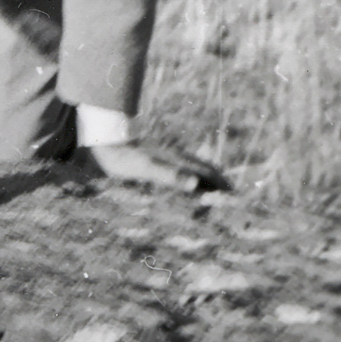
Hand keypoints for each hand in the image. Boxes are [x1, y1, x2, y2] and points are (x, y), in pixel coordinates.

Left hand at [82, 141, 227, 192]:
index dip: (222, 185)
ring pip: (194, 170)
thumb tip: (195, 184)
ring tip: (214, 196)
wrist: (105, 142)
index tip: (235, 197)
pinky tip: (187, 188)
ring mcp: (167, 158)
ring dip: (206, 183)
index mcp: (178, 160)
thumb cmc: (124, 159)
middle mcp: (176, 158)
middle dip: (219, 184)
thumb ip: (171, 176)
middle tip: (231, 199)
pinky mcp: (158, 161)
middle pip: (205, 170)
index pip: (208, 173)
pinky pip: (181, 172)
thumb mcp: (146, 169)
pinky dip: (191, 181)